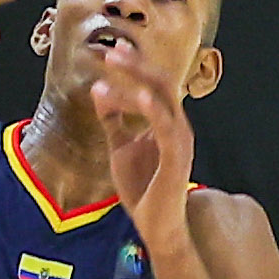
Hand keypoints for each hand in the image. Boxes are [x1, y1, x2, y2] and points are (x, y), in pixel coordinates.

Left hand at [91, 53, 197, 242]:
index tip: (112, 52)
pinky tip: (139, 94)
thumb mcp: (120, 148)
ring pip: (163, 97)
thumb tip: (99, 90)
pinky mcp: (177, 157)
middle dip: (136, 65)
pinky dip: (153, 108)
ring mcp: (179, 139)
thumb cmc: (143, 188)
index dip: (134, 66)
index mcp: (165, 121)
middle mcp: (177, 125)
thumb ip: (113, 120)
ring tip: (116, 64)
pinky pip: (167, 126)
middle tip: (113, 51)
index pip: (152, 84)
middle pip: (161, 83)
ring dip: (138, 78)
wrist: (156, 226)